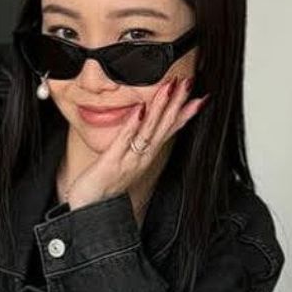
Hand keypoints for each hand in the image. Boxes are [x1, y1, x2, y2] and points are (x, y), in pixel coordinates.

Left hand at [63, 76, 205, 210]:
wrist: (91, 209)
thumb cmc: (105, 184)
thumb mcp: (126, 161)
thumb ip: (135, 144)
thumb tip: (142, 126)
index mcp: (146, 155)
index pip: (170, 130)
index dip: (185, 114)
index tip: (200, 97)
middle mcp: (142, 157)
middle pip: (164, 127)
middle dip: (177, 104)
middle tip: (188, 83)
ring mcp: (129, 159)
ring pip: (149, 131)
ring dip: (160, 108)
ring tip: (169, 88)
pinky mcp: (112, 162)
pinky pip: (125, 140)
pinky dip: (134, 124)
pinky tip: (140, 109)